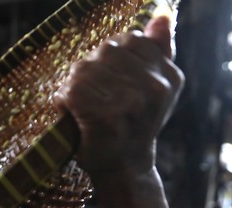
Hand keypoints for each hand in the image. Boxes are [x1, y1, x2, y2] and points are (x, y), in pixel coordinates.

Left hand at [54, 16, 183, 183]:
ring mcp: (131, 103)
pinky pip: (73, 91)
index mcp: (168, 77)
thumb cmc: (133, 125)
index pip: (131, 40)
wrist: (124, 168)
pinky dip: (63, 100)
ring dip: (74, 85)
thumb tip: (162, 15)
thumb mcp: (152, 88)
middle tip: (89, 93)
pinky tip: (70, 112)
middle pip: (106, 51)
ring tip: (80, 104)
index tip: (107, 78)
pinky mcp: (105, 118)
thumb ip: (157, 51)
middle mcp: (154, 88)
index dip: (110, 56)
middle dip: (91, 69)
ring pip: (85, 69)